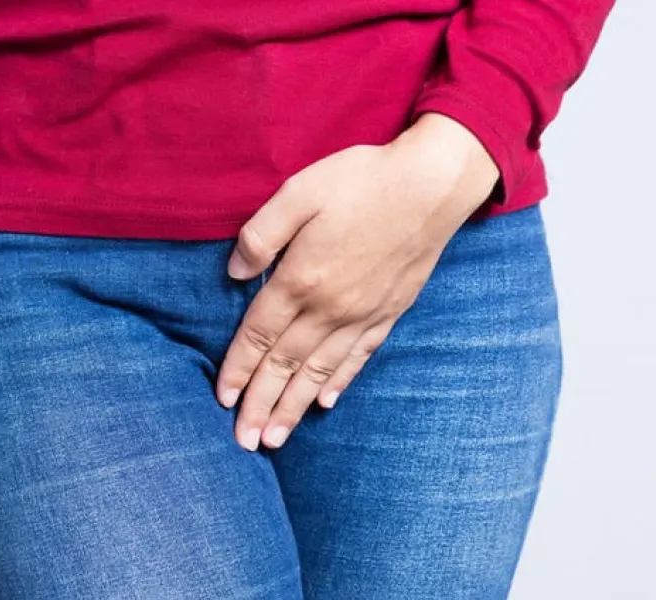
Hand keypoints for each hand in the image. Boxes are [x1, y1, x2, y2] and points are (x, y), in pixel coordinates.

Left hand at [215, 113, 500, 450]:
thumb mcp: (298, 192)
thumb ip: (262, 234)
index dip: (238, 368)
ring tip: (275, 438)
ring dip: (294, 407)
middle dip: (261, 405)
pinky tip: (326, 402)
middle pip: (286, 365)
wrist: (432, 184)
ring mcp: (362, 314)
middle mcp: (330, 307)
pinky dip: (339, 383)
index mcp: (302, 279)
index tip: (222, 399)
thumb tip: (234, 273)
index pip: (260, 334)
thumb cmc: (361, 180)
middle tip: (243, 442)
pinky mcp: (389, 311)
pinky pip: (358, 357)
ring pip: (320, 371)